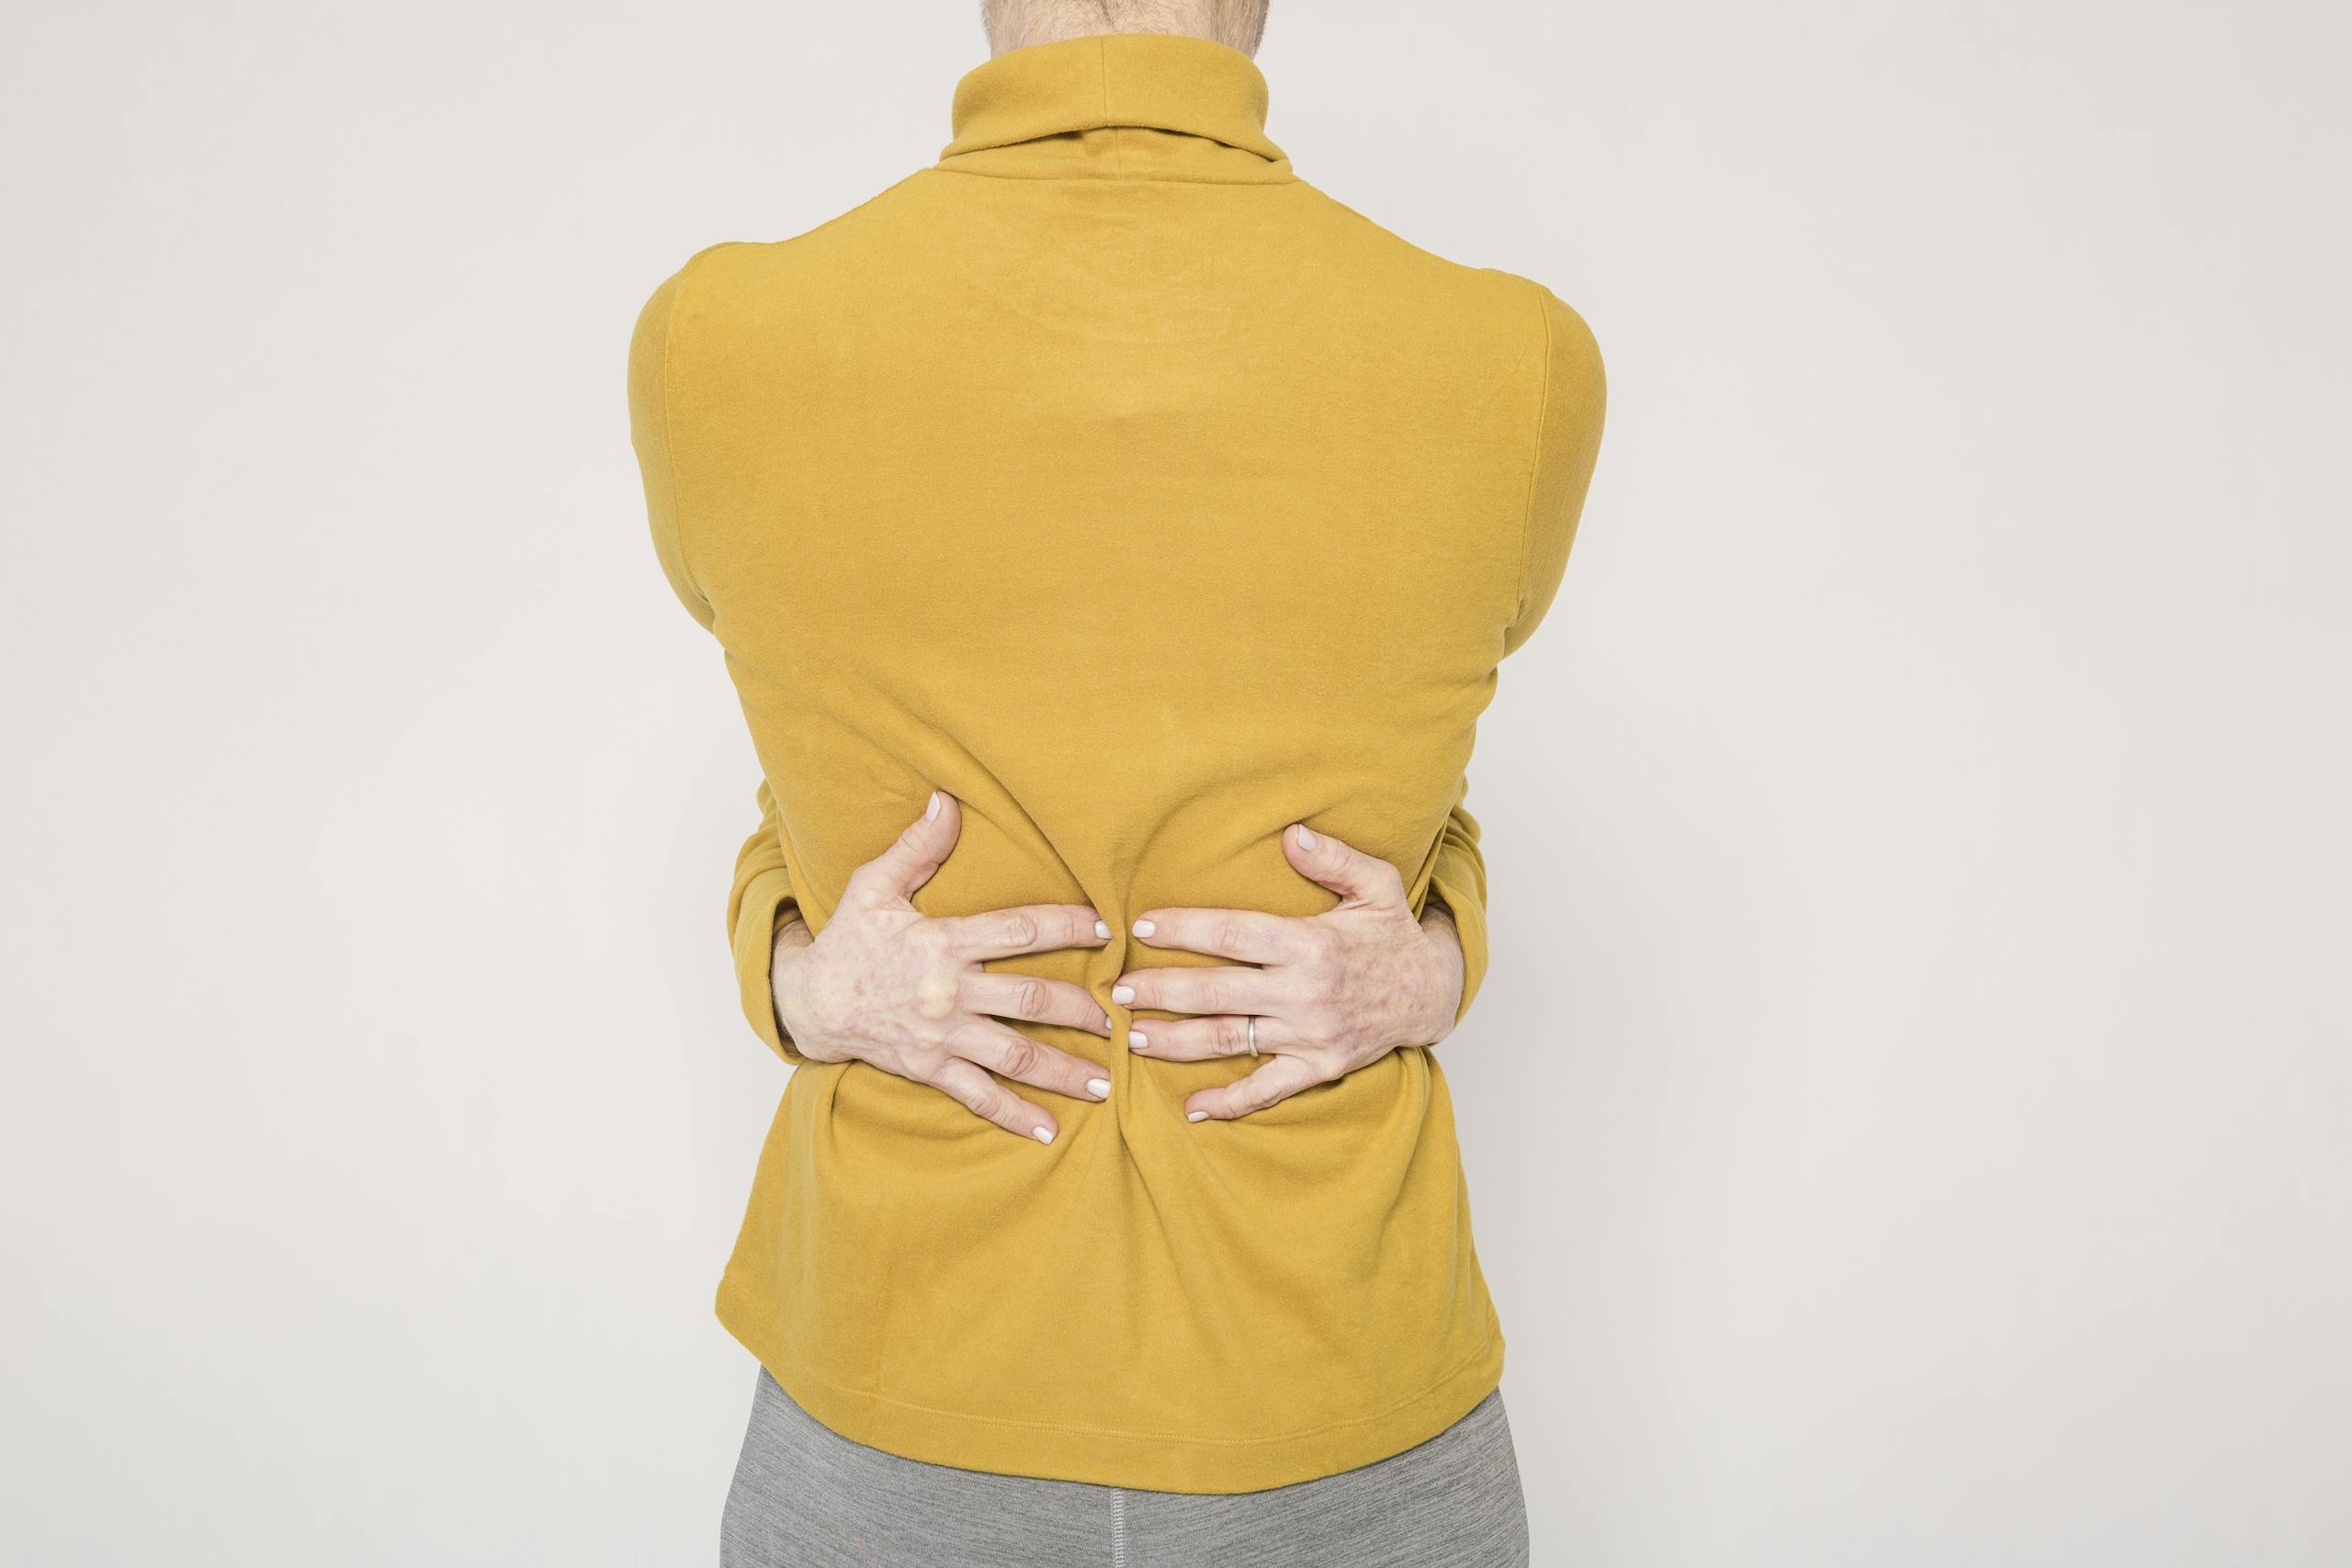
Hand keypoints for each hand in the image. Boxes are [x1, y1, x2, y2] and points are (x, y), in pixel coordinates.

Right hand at [771, 790, 1114, 1143]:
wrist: (810, 1002)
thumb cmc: (850, 940)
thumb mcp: (874, 886)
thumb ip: (917, 846)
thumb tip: (947, 799)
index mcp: (943, 943)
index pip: (1019, 931)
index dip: (1067, 926)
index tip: (1108, 927)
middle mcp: (948, 993)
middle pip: (1031, 1000)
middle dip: (1083, 1010)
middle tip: (1124, 1016)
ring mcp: (941, 1037)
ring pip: (1015, 1055)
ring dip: (1064, 1070)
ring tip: (1106, 1082)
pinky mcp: (930, 1070)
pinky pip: (978, 1096)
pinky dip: (1014, 1115)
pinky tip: (1050, 1130)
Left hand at [1114, 823, 1466, 1121]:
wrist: (1432, 993)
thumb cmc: (1393, 934)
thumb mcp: (1378, 884)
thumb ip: (1334, 858)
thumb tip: (1290, 833)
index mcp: (1312, 944)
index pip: (1233, 934)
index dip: (1184, 929)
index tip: (1142, 925)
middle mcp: (1306, 993)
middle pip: (1217, 992)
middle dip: (1162, 991)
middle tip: (1118, 990)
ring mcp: (1310, 1035)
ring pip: (1231, 1040)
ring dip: (1177, 1042)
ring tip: (1133, 1037)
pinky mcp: (1319, 1068)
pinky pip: (1267, 1090)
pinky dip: (1229, 1103)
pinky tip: (1192, 1108)